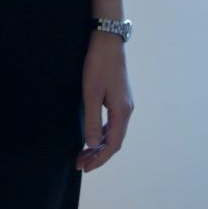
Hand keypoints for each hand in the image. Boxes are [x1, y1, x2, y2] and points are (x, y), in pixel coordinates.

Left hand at [75, 31, 133, 172]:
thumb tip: (92, 144)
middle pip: (114, 141)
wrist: (107, 40)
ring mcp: (125, 103)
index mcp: (122, 112)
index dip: (99, 159)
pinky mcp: (120, 97)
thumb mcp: (91, 93)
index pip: (112, 145)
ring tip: (84, 153)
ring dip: (99, 145)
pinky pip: (113, 122)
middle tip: (80, 163)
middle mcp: (127, 110)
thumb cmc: (98, 65)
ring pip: (114, 132)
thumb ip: (92, 120)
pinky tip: (93, 134)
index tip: (84, 167)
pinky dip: (102, 133)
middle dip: (98, 155)